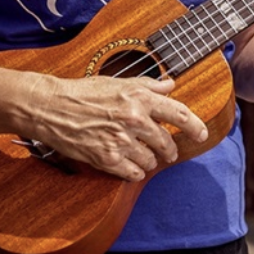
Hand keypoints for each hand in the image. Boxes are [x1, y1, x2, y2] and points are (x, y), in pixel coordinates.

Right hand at [21, 74, 208, 181]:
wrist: (52, 107)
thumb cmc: (84, 91)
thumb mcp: (118, 80)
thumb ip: (148, 84)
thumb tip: (171, 84)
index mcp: (140, 97)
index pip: (179, 114)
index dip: (195, 127)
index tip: (201, 134)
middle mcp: (134, 119)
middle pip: (166, 142)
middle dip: (170, 150)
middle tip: (169, 152)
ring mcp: (120, 140)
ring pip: (150, 160)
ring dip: (150, 161)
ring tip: (145, 157)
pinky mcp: (106, 158)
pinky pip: (133, 173)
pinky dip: (135, 172)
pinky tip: (132, 167)